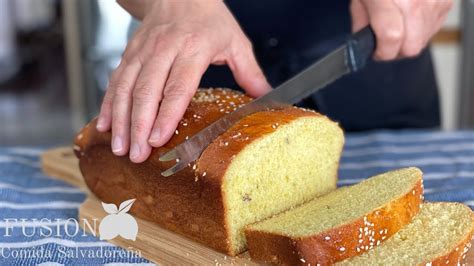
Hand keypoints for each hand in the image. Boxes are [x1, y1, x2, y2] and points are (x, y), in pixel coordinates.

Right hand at [96, 0, 270, 162]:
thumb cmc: (209, 17)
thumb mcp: (235, 40)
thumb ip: (250, 71)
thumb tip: (267, 97)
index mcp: (193, 48)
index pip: (177, 86)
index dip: (166, 115)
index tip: (158, 139)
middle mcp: (164, 50)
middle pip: (147, 91)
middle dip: (139, 126)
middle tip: (136, 154)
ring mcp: (143, 51)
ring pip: (126, 88)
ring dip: (120, 119)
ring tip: (119, 147)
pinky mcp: (130, 53)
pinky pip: (115, 80)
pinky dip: (108, 104)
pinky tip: (104, 125)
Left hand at [350, 0, 451, 59]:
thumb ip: (361, 20)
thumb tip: (364, 41)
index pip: (391, 39)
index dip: (382, 52)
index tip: (377, 52)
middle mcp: (414, 1)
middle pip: (411, 46)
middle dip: (396, 51)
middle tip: (386, 43)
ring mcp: (433, 1)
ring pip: (424, 40)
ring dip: (409, 40)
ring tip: (398, 25)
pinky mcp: (445, 1)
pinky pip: (435, 28)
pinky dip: (422, 28)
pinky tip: (411, 18)